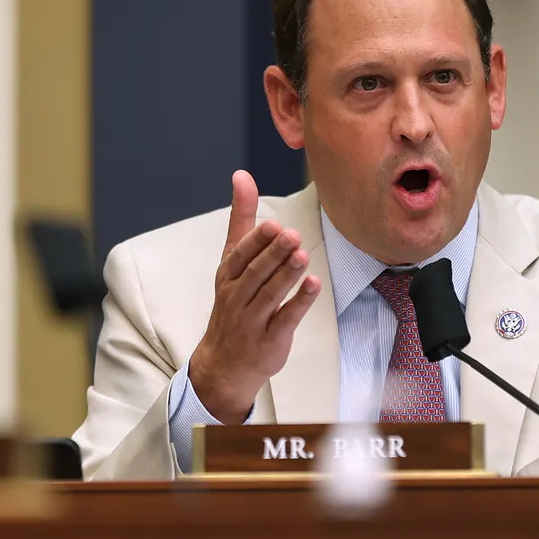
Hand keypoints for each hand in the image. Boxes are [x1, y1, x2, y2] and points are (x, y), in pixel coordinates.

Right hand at [188, 170, 321, 423]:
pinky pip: (285, 319)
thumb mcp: (232, 261)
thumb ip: (241, 219)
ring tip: (302, 255)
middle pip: (254, 274)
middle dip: (272, 254)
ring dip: (286, 275)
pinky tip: (313, 284)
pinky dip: (298, 302)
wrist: (225, 362)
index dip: (256, 241)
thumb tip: (242, 175)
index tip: (273, 224)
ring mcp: (252, 320)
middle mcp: (236, 297)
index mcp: (228, 276)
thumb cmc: (234, 301)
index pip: (239, 255)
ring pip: (269, 295)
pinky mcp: (270, 339)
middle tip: (291, 235)